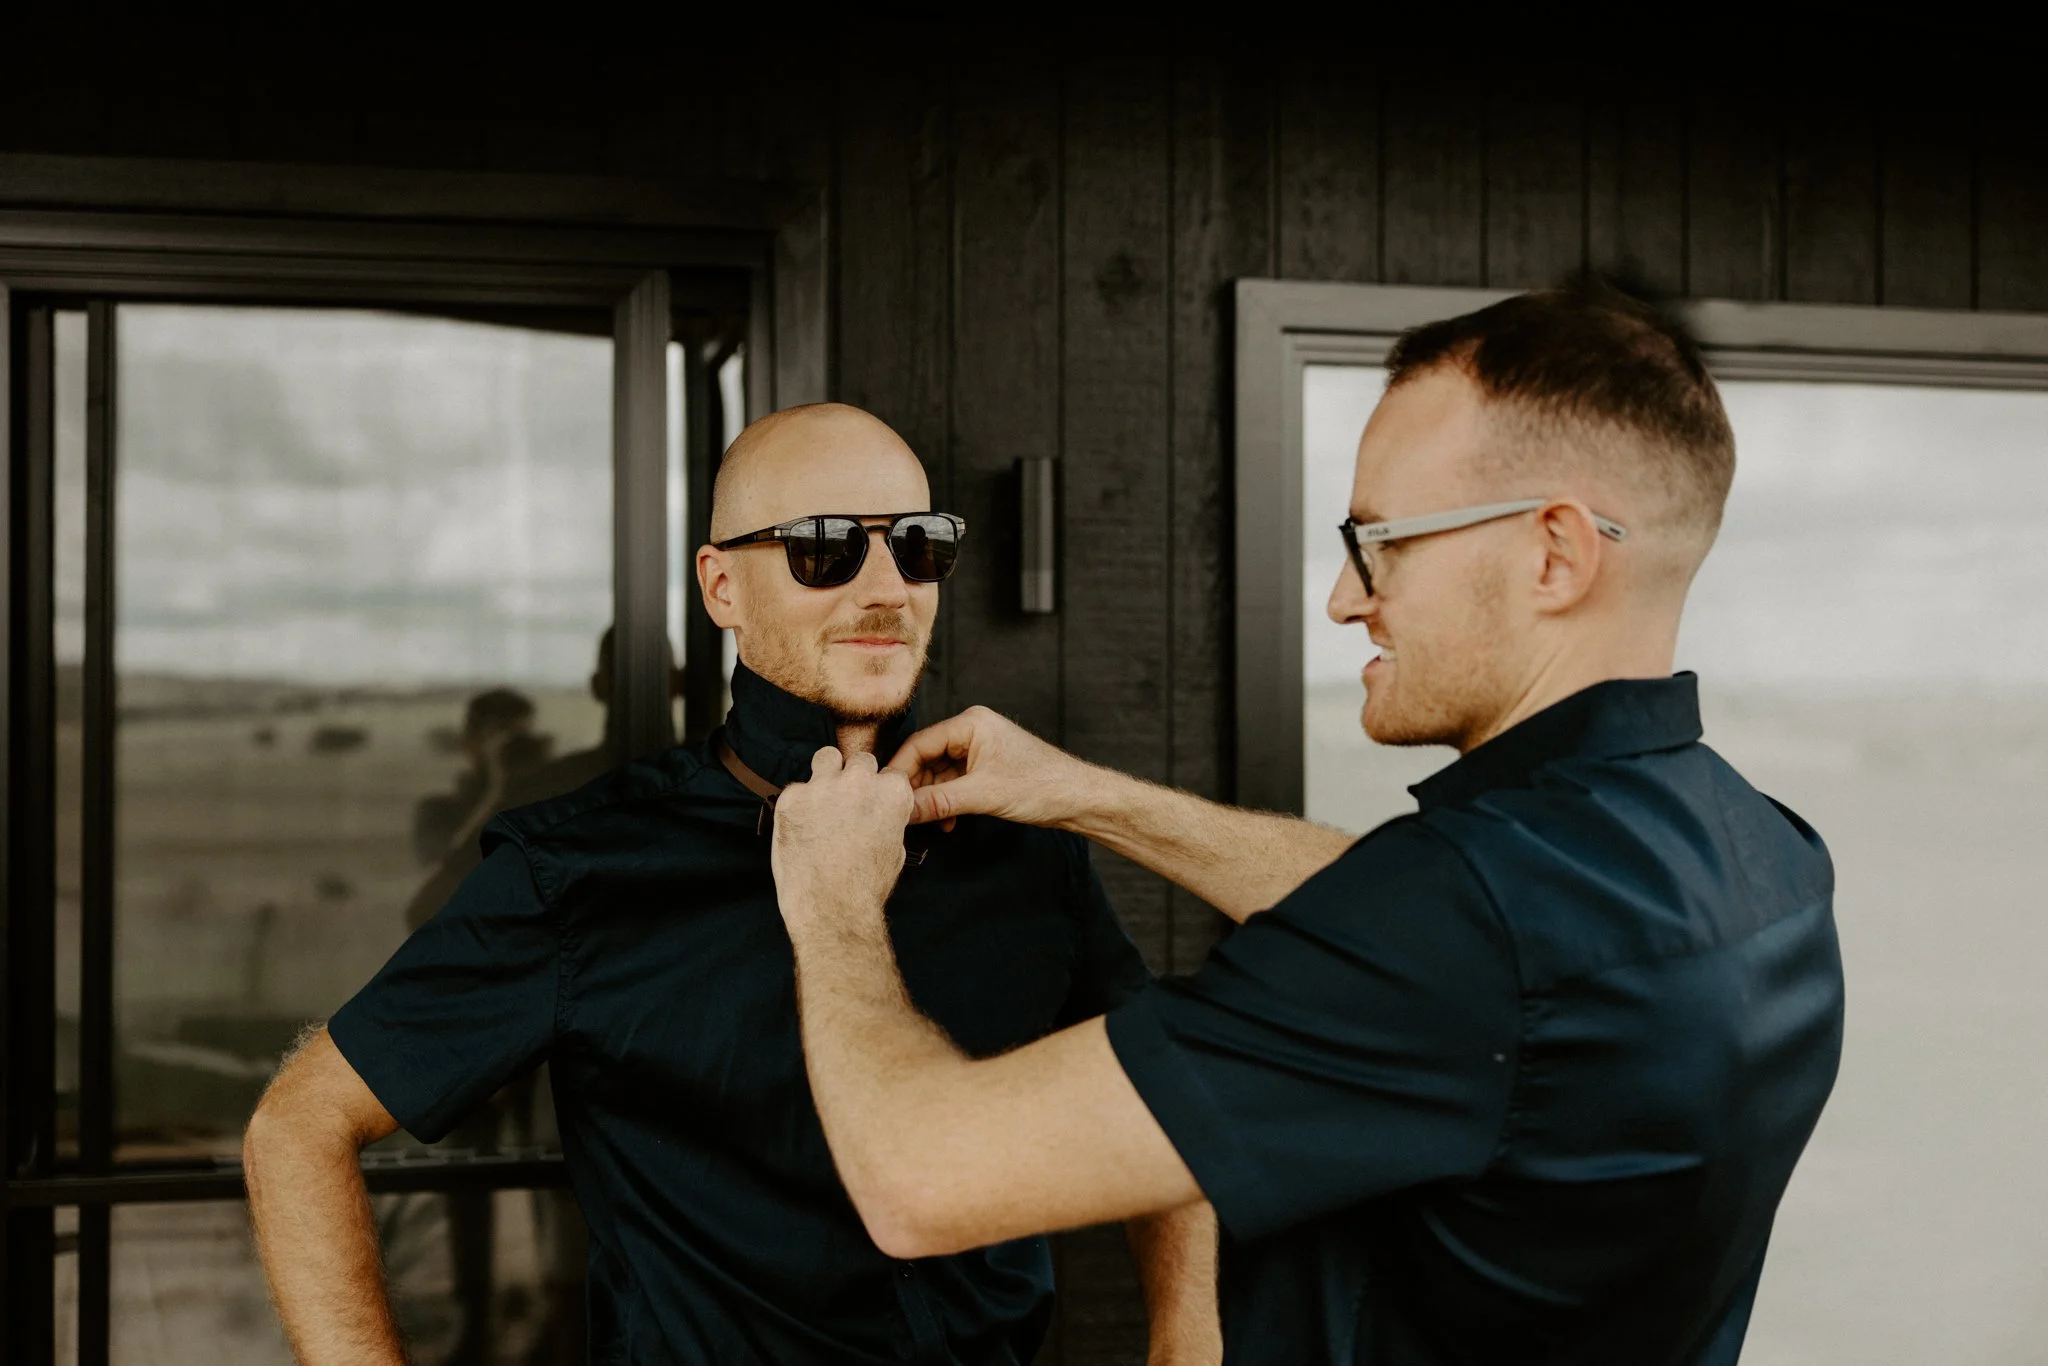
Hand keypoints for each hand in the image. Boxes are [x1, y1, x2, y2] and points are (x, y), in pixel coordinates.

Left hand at [771, 747, 915, 931]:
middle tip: (848, 803)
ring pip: (826, 757)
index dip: (880, 790)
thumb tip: (879, 813)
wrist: (831, 909)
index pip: (890, 773)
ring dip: (827, 773)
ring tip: (823, 798)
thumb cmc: (865, 887)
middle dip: (856, 777)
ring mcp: (823, 786)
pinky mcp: (791, 797)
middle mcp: (859, 781)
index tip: (872, 804)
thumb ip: (888, 820)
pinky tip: (800, 826)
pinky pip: (796, 789)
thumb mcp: (894, 850)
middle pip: (860, 760)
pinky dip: (798, 803)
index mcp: (891, 793)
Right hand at [883, 706, 1094, 828]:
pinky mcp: (986, 769)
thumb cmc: (1041, 786)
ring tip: (927, 824)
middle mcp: (972, 731)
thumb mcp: (983, 795)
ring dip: (932, 800)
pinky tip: (947, 823)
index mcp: (971, 724)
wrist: (1078, 799)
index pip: (920, 744)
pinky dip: (947, 803)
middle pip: (926, 759)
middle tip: (902, 815)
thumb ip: (939, 802)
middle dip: (916, 789)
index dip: (900, 771)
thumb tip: (902, 811)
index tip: (885, 796)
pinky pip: (954, 784)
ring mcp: (979, 750)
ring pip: (939, 775)